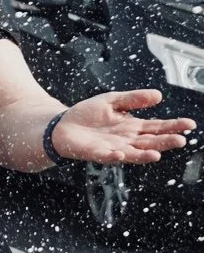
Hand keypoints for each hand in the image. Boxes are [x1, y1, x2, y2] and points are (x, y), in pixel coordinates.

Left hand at [49, 90, 196, 164]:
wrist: (63, 125)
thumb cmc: (89, 114)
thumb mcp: (113, 100)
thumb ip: (134, 99)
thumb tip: (159, 95)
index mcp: (133, 126)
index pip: (158, 127)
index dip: (174, 126)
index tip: (190, 124)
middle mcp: (127, 140)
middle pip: (150, 142)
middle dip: (165, 142)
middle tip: (181, 140)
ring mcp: (114, 148)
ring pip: (133, 153)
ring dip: (145, 155)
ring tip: (157, 154)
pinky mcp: (97, 153)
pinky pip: (108, 156)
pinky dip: (115, 156)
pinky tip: (122, 153)